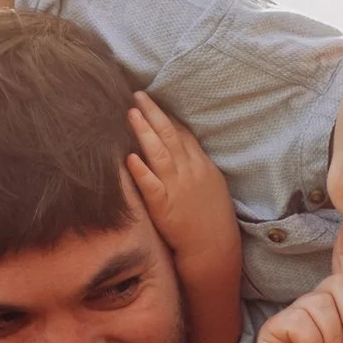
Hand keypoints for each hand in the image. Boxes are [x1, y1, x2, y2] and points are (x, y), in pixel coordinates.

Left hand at [124, 92, 237, 276]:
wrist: (213, 247)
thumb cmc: (212, 218)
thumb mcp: (212, 185)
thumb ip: (196, 166)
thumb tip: (181, 150)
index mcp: (201, 165)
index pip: (183, 134)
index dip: (168, 116)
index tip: (153, 102)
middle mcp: (189, 172)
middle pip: (169, 136)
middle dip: (153, 113)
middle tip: (137, 96)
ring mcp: (177, 188)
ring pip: (159, 153)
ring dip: (144, 132)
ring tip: (130, 114)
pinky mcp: (164, 206)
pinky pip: (151, 185)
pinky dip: (141, 170)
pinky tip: (129, 157)